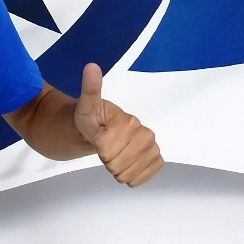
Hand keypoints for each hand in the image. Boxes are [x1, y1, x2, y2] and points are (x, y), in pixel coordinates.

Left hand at [74, 63, 162, 186]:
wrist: (102, 128)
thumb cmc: (92, 117)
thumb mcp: (86, 104)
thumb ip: (90, 89)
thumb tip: (91, 67)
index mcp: (128, 122)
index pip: (106, 149)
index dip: (98, 146)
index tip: (99, 136)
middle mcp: (145, 134)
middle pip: (117, 165)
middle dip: (106, 159)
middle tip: (105, 147)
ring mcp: (152, 147)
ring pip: (129, 173)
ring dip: (117, 169)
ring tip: (114, 155)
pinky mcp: (156, 159)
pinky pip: (145, 176)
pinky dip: (133, 176)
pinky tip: (126, 166)